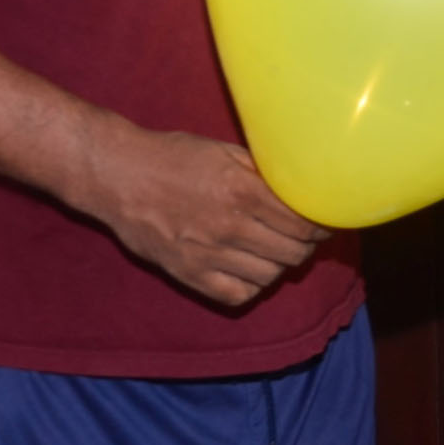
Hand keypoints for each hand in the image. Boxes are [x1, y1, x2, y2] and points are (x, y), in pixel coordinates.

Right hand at [78, 126, 327, 307]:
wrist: (118, 176)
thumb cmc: (171, 156)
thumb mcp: (222, 149)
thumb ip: (261, 170)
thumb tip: (300, 184)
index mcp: (240, 189)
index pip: (303, 222)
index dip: (322, 225)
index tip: (325, 221)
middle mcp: (229, 225)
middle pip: (293, 252)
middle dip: (306, 245)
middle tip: (305, 237)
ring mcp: (208, 254)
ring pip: (270, 275)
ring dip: (281, 265)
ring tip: (277, 252)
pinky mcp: (189, 274)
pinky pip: (238, 295)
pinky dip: (252, 286)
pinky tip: (251, 270)